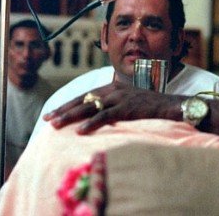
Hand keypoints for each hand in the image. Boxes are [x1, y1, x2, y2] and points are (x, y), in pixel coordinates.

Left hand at [43, 82, 179, 133]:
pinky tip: (79, 131)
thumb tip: (97, 115)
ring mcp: (119, 98)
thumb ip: (114, 104)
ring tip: (56, 125)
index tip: (52, 113)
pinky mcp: (126, 108)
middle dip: (64, 110)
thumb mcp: (129, 101)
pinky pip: (104, 116)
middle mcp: (113, 90)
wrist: (170, 105)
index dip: (67, 104)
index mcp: (113, 87)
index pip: (85, 95)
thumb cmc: (150, 106)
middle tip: (47, 119)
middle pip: (83, 100)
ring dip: (71, 116)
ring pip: (89, 107)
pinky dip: (90, 123)